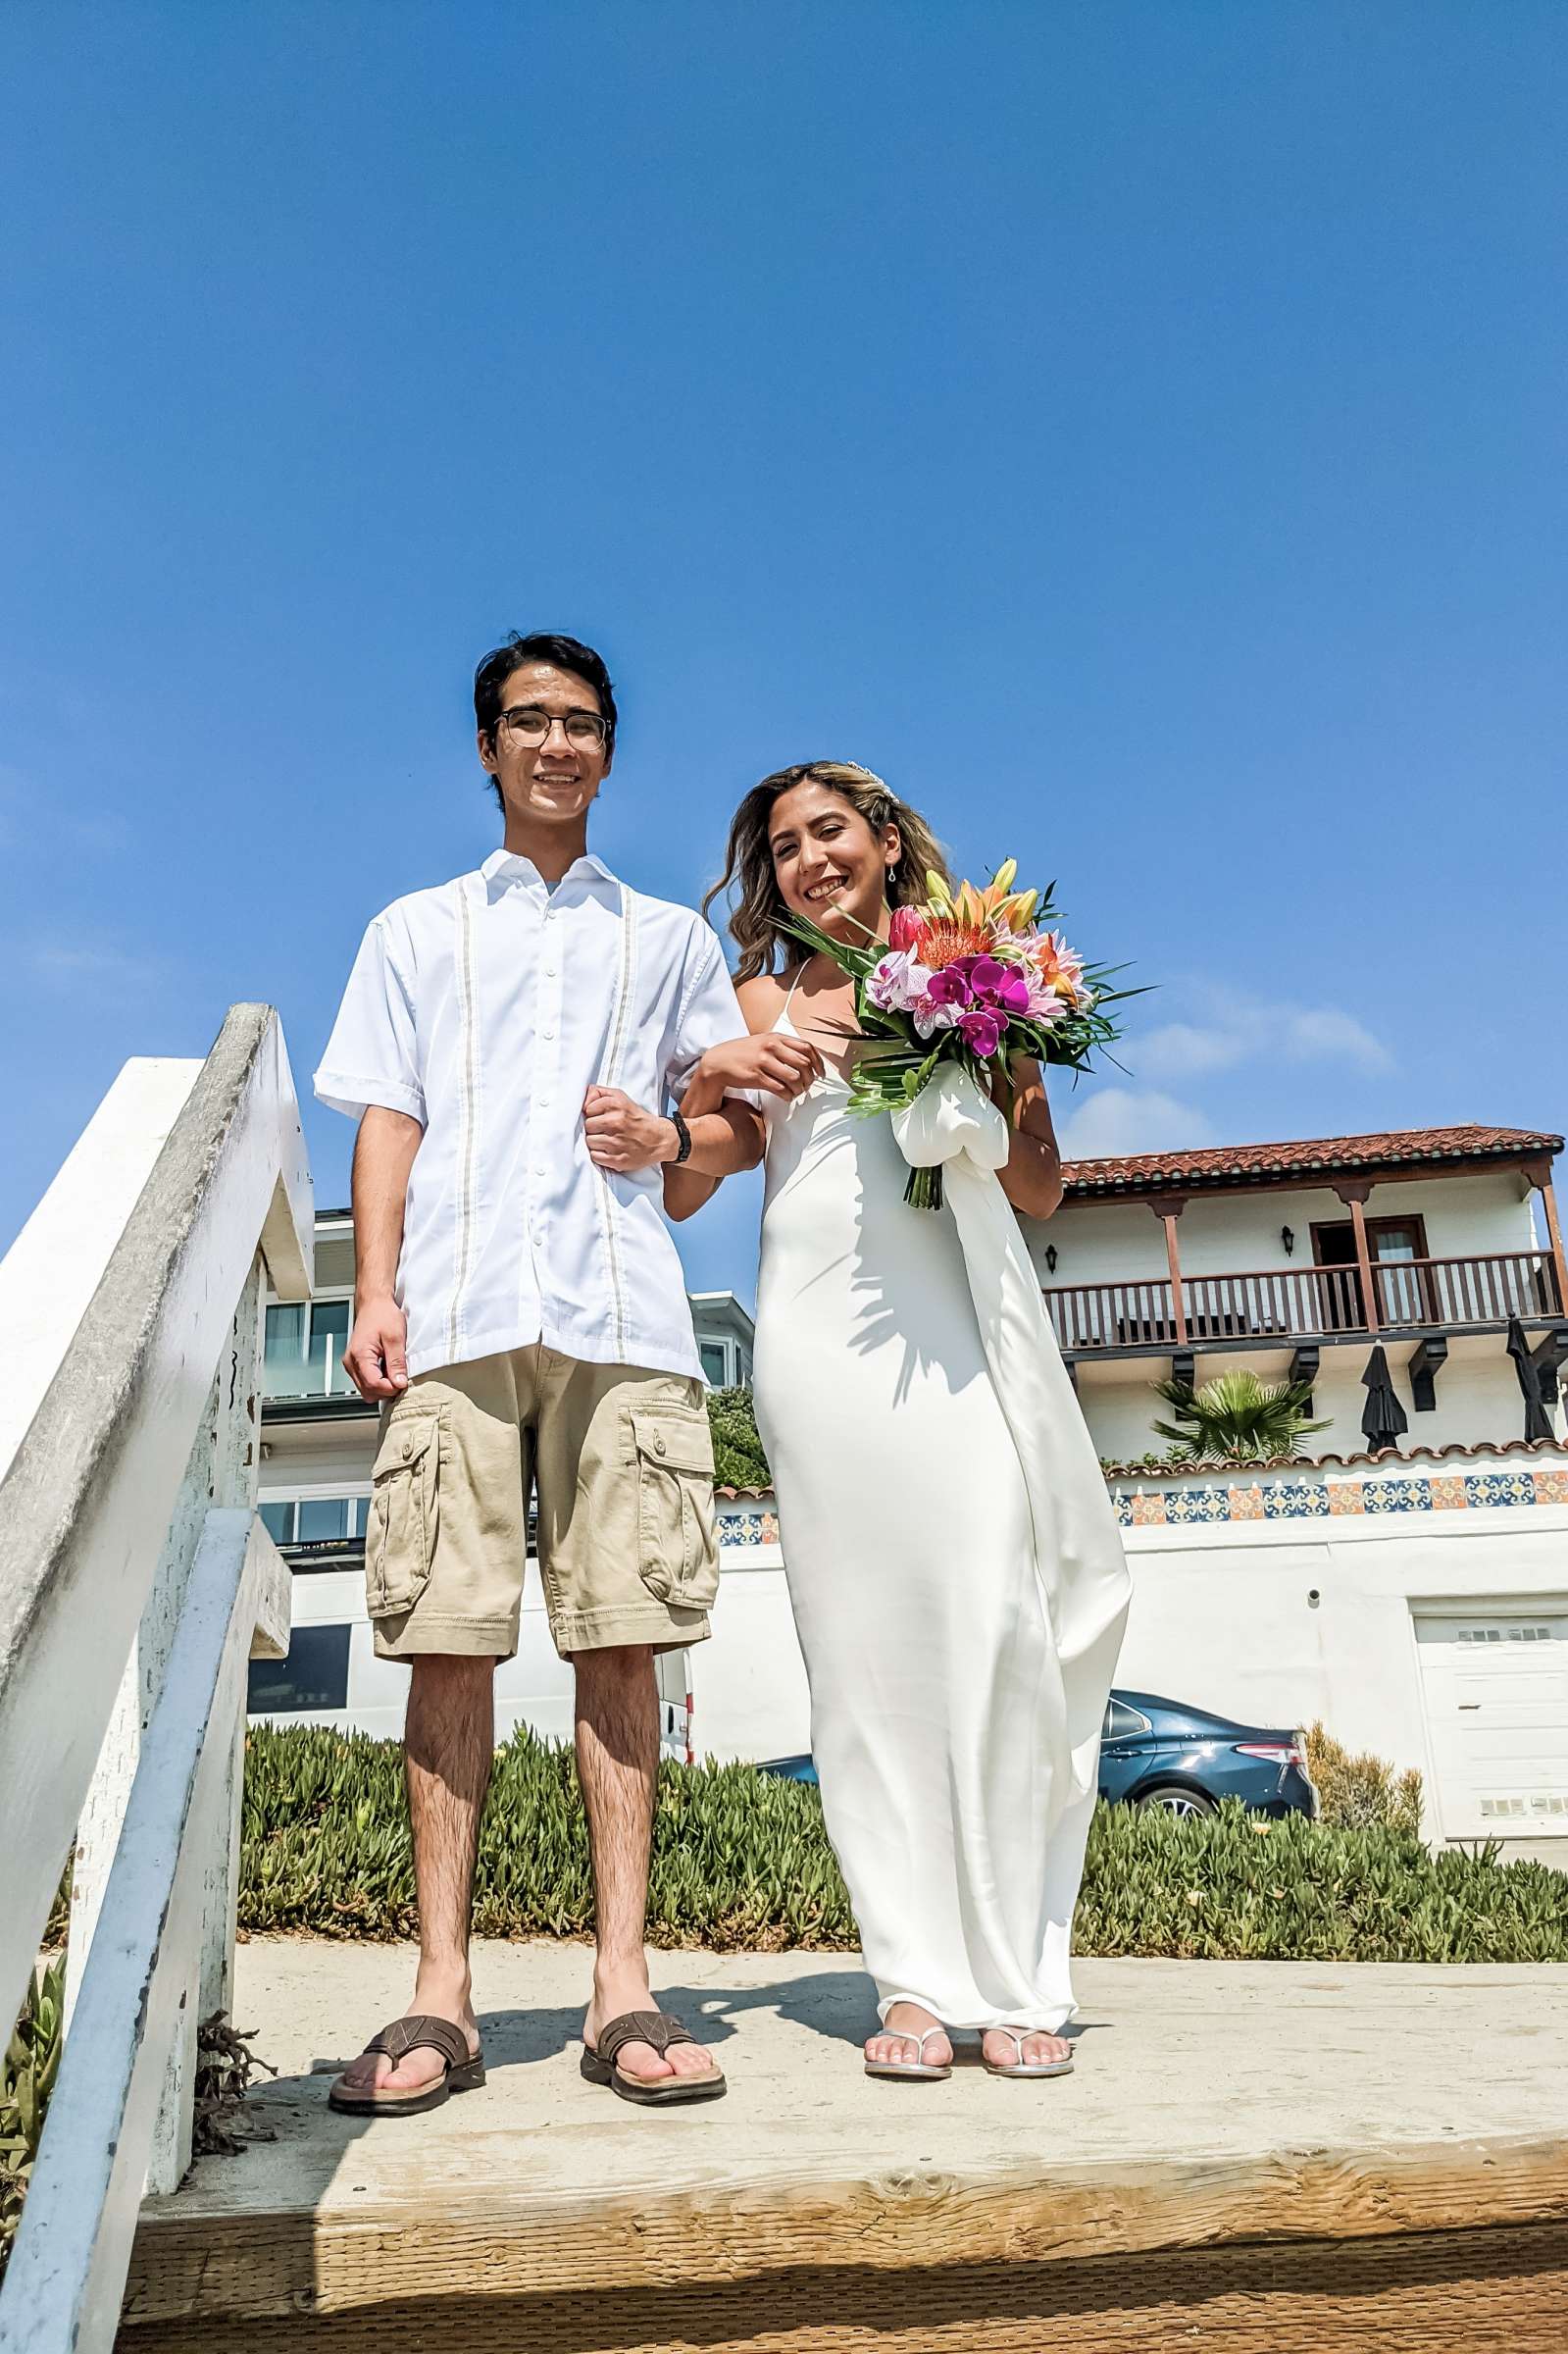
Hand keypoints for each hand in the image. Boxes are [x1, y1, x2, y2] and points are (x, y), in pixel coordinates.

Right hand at [343, 1295, 408, 1400]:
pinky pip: (366, 1381)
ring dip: (382, 1386)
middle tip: (400, 1377)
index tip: (403, 1382)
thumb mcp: (396, 1337)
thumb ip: (397, 1362)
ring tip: (394, 1371)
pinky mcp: (356, 1364)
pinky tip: (387, 1369)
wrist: (374, 1304)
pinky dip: (378, 1380)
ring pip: (366, 1390)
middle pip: (368, 1391)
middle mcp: (351, 1362)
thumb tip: (399, 1383)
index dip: (390, 1388)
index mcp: (360, 1355)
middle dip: (386, 1390)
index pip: (373, 1385)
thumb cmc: (383, 1315)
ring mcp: (351, 1364)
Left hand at [583, 1086, 676, 1173]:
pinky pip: (595, 1157)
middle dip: (594, 1128)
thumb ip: (599, 1093)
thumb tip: (582, 1101)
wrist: (660, 1139)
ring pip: (589, 1142)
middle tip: (605, 1129)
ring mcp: (616, 1143)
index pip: (587, 1109)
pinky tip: (609, 1150)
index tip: (601, 1116)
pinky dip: (600, 1155)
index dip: (593, 1114)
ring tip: (608, 1139)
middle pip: (587, 1127)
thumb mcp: (620, 1097)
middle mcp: (616, 1122)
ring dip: (596, 1142)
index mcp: (616, 1105)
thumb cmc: (637, 1118)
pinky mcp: (618, 1159)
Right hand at [697, 1032, 822, 1099]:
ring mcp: (764, 1061)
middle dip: (809, 1078)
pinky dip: (788, 1096)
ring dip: (799, 1089)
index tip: (820, 1073)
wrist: (718, 1062)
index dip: (818, 1062)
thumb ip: (783, 1047)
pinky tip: (786, 1097)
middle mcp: (772, 1047)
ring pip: (794, 1078)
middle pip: (804, 1064)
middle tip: (807, 1086)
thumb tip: (806, 1059)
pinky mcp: (757, 1077)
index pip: (807, 1048)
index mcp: (776, 1037)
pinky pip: (781, 1089)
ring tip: (796, 1092)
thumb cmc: (743, 1053)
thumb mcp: (764, 1042)